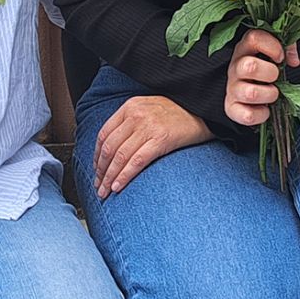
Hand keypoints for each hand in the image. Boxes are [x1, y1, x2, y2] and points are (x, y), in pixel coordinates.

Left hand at [92, 96, 209, 197]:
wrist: (203, 109)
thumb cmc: (178, 112)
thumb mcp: (149, 108)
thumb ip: (131, 121)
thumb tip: (114, 146)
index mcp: (130, 107)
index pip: (104, 134)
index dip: (96, 156)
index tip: (96, 170)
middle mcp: (135, 115)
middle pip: (109, 148)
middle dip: (100, 171)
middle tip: (98, 186)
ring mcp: (148, 127)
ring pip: (120, 157)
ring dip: (109, 178)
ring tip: (105, 192)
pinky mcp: (161, 140)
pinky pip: (136, 162)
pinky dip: (124, 176)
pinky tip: (119, 187)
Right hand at [224, 27, 299, 127]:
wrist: (246, 95)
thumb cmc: (264, 71)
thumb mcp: (274, 54)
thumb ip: (288, 48)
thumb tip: (294, 61)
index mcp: (245, 50)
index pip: (254, 38)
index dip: (272, 46)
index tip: (281, 57)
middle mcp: (235, 67)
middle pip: (250, 66)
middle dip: (271, 73)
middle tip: (276, 77)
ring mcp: (232, 88)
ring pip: (250, 93)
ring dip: (269, 95)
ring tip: (272, 94)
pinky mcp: (232, 108)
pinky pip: (247, 115)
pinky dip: (262, 114)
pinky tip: (265, 109)